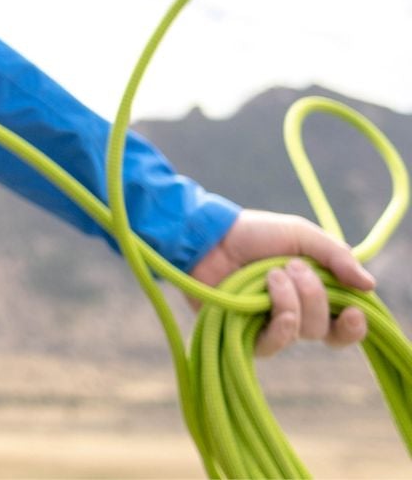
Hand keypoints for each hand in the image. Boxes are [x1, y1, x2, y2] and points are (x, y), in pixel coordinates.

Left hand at [187, 209, 373, 356]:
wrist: (209, 235)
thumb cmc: (253, 234)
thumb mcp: (300, 235)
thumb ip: (336, 256)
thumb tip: (369, 285)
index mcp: (313, 296)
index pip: (343, 328)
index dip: (354, 327)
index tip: (353, 311)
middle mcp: (295, 316)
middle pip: (325, 329)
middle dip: (315, 296)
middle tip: (291, 266)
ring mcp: (269, 327)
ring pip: (303, 332)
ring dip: (293, 299)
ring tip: (271, 273)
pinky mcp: (245, 335)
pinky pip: (274, 344)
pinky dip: (279, 321)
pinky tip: (267, 297)